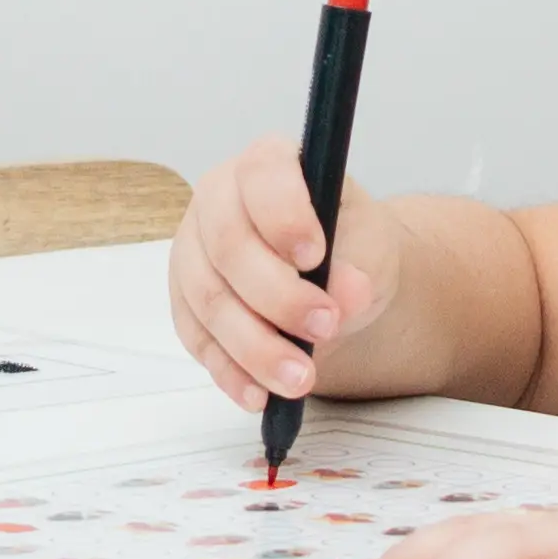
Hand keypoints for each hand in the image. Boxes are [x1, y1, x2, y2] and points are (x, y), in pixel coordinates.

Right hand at [173, 135, 410, 409]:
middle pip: (228, 246)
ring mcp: (193, 251)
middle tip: (325, 327)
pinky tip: (260, 393)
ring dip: (255, 346)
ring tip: (301, 378)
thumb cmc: (349, 246)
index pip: (261, 176)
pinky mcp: (186, 303)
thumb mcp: (372, 248)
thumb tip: (348, 294)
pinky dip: (230, 372)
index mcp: (267, 164)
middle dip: (277, 296)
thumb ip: (362, 267)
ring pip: (209, 300)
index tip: (316, 256)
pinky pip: (198, 340)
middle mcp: (218, 200)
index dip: (284, 216)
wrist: (335, 278)